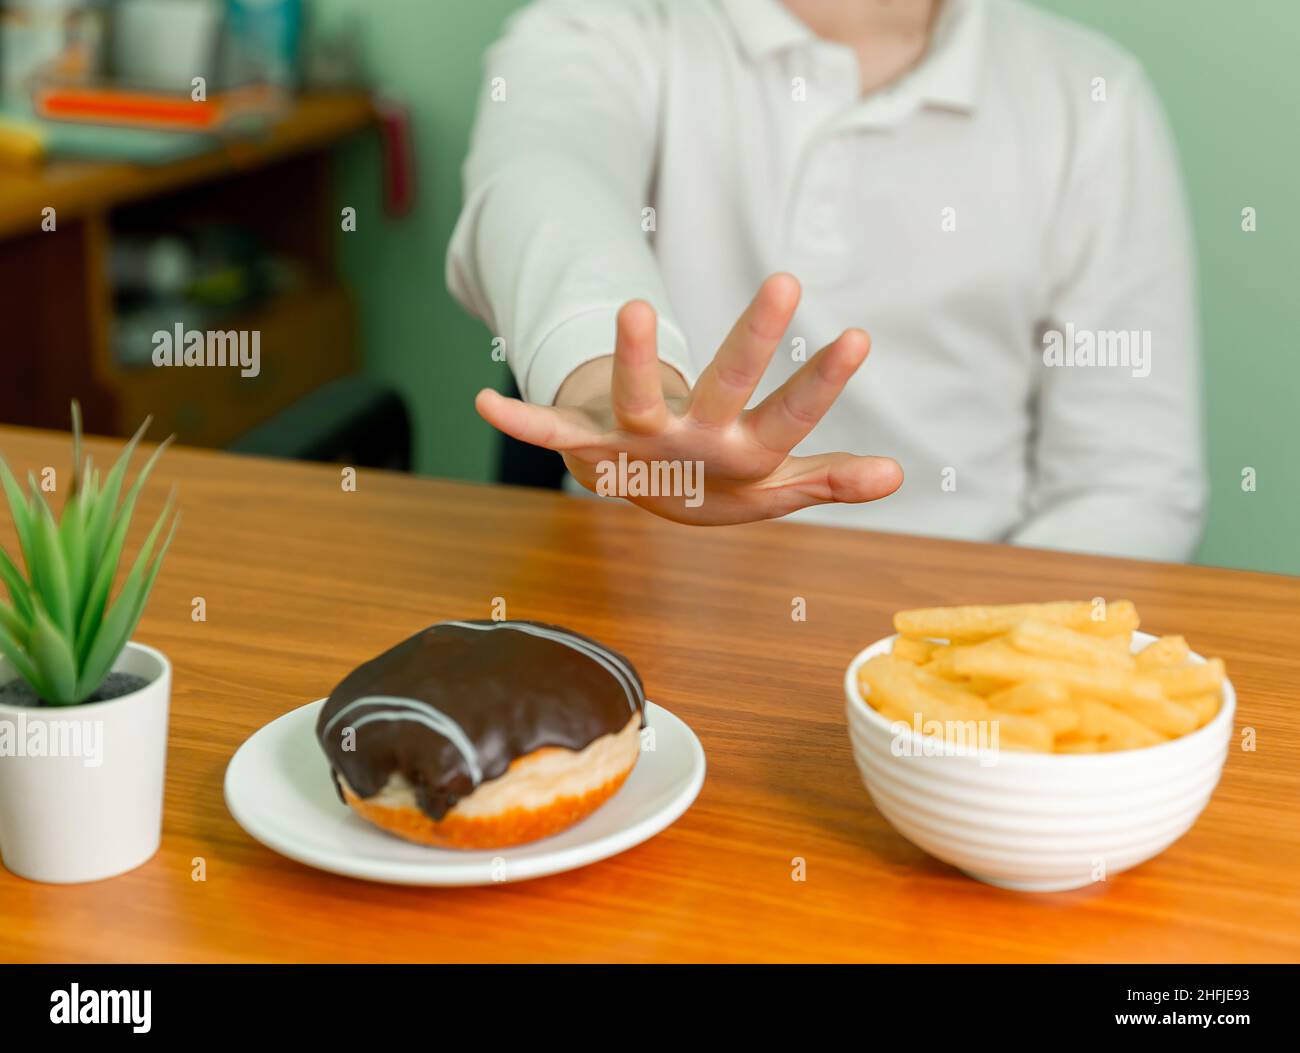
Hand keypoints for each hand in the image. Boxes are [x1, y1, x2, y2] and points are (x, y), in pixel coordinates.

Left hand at [474, 273, 901, 524]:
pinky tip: (482, 401)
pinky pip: (550, 432)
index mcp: (743, 458)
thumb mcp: (778, 486)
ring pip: (637, 401)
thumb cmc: (725, 482)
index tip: (857, 336)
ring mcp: (639, 445)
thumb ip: (831, 480)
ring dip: (631, 361)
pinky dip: (518, 421)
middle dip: (752, 342)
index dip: (822, 384)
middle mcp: (692, 450)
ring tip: (630, 308)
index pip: (790, 418)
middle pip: (727, 393)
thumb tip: (898, 477)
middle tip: (785, 283)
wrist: (659, 500)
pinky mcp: (589, 442)